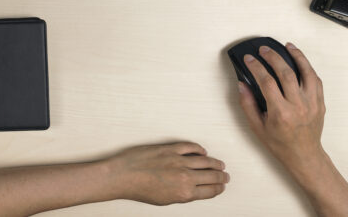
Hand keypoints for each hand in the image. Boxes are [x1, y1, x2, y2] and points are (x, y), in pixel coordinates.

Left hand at [103, 142, 229, 204]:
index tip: (221, 186)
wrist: (122, 176)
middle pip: (212, 176)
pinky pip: (190, 147)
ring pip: (205, 161)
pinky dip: (199, 149)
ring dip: (215, 163)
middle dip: (221, 176)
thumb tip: (192, 189)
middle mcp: (185, 177)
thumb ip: (182, 194)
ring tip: (220, 164)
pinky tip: (202, 151)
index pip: (210, 191)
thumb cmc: (139, 190)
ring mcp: (178, 161)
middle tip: (225, 176)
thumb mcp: (165, 200)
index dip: (218, 189)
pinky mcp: (169, 149)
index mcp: (185, 193)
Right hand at [237, 42, 324, 173]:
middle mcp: (298, 106)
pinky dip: (308, 67)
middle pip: (286, 73)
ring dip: (296, 56)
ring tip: (287, 46)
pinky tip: (300, 60)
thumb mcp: (256, 127)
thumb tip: (242, 84)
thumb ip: (247, 104)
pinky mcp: (320, 103)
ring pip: (306, 73)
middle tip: (264, 49)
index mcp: (281, 113)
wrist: (304, 155)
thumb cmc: (280, 143)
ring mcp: (312, 104)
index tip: (249, 59)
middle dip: (273, 57)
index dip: (256, 67)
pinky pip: (316, 80)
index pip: (267, 82)